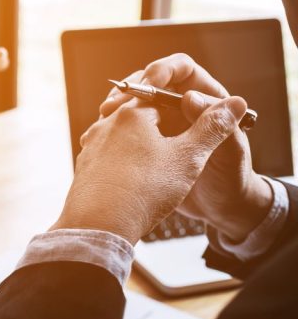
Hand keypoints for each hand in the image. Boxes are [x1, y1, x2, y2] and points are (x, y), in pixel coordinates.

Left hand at [51, 96, 247, 244]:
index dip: (181, 99)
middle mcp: (104, 124)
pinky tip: (136, 176)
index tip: (195, 112)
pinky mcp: (84, 168)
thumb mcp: (188, 158)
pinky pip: (108, 153)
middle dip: (161, 120)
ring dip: (142, 141)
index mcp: (131, 113)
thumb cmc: (145, 190)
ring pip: (122, 133)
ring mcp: (91, 146)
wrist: (99, 227)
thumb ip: (212, 128)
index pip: (159, 91)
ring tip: (159, 159)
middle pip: (139, 111)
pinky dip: (125, 159)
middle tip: (179, 136)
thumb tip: (234, 103)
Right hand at [100, 54, 271, 240]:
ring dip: (117, 107)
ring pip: (134, 106)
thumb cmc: (230, 180)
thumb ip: (216, 126)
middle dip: (131, 89)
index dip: (164, 71)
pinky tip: (100, 138)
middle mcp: (181, 109)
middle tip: (114, 104)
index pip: (182, 70)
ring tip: (105, 115)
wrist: (219, 209)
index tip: (149, 82)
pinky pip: (125, 129)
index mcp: (206, 101)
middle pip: (151, 83)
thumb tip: (191, 97)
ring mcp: (162, 126)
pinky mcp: (147, 145)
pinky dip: (111, 130)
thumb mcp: (229, 154)